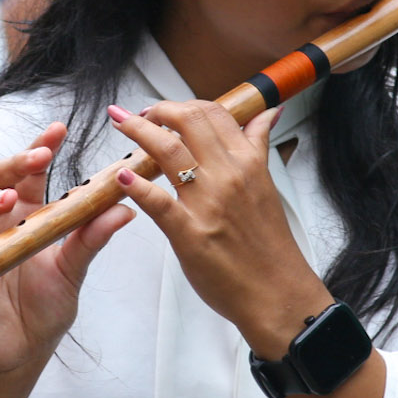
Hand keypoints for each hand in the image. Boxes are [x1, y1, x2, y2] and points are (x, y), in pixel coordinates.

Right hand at [0, 121, 133, 378]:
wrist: (19, 356)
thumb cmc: (43, 309)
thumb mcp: (72, 271)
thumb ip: (91, 240)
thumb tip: (126, 209)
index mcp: (23, 218)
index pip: (28, 174)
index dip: (40, 148)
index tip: (59, 129)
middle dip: (14, 165)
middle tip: (39, 156)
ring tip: (9, 200)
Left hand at [107, 100, 330, 355]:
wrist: (277, 292)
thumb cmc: (269, 244)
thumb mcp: (267, 185)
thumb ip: (258, 147)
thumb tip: (267, 113)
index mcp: (248, 161)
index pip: (214, 113)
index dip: (183, 104)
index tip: (164, 109)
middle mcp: (229, 174)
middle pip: (188, 121)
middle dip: (156, 110)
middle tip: (136, 114)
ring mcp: (208, 202)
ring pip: (169, 150)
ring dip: (138, 130)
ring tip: (120, 124)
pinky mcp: (189, 232)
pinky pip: (157, 201)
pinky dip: (136, 185)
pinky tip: (122, 177)